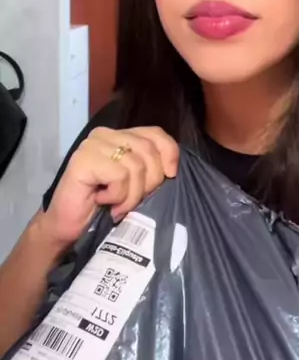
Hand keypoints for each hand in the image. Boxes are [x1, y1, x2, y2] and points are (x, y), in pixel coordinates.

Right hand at [40, 126, 178, 248]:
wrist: (66, 225)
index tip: (171, 175)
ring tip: (118, 205)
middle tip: (133, 201)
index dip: (169, 152)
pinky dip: (118, 195)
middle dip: (150, 181)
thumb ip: (148, 168)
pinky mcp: (84, 160)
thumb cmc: (102, 206)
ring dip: (132, 194)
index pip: (155, 133)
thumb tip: (171, 168)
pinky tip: (104, 201)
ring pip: (136, 165)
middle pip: (148, 149)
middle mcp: (106, 135)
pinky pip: (119, 175)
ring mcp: (93, 145)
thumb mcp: (134, 184)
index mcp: (120, 136)